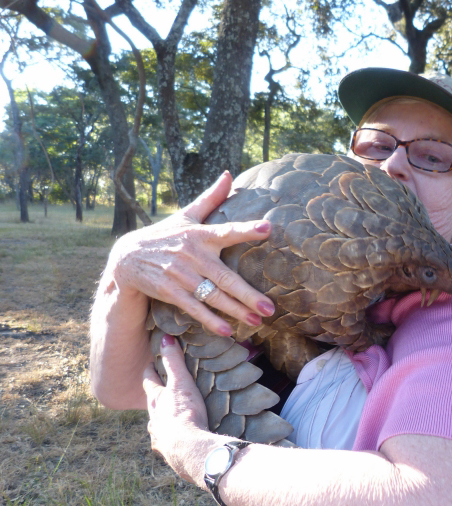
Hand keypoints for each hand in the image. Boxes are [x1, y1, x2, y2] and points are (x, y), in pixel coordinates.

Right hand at [107, 171, 274, 335]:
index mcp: (200, 234)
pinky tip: (227, 331)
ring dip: (235, 310)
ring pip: (212, 295)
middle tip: (271, 307)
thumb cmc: (165, 236)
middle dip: (248, 294)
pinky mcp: (169, 291)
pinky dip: (209, 320)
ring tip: (257, 321)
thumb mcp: (186, 216)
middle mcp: (191, 254)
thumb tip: (228, 174)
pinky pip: (193, 307)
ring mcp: (179, 274)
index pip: (227, 230)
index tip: (267, 228)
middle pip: (225, 277)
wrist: (126, 258)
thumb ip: (210, 199)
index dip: (246, 229)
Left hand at [142, 334, 219, 484]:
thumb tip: (166, 338)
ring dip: (162, 420)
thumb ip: (174, 362)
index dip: (151, 371)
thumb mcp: (182, 383)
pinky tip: (176, 442)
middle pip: (151, 404)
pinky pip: (167, 443)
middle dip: (156, 397)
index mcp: (156, 400)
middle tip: (162, 392)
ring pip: (157, 425)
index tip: (152, 364)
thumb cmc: (185, 414)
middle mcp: (154, 418)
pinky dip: (170, 439)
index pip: (150, 381)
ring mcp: (159, 436)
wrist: (189, 450)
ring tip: (171, 419)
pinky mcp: (168, 452)